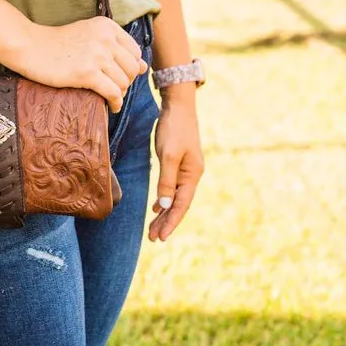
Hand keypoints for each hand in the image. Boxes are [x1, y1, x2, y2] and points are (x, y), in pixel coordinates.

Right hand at [16, 17, 145, 112]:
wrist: (31, 47)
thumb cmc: (57, 43)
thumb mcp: (89, 36)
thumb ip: (115, 47)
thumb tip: (143, 67)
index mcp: (107, 26)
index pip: (134, 52)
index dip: (130, 67)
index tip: (119, 75)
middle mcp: (105, 38)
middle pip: (131, 69)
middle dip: (126, 82)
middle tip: (114, 89)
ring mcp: (97, 55)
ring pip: (124, 82)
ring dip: (120, 94)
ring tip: (110, 97)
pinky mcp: (86, 73)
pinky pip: (112, 92)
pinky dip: (115, 102)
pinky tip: (111, 106)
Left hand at [149, 94, 203, 240]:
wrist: (179, 106)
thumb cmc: (174, 128)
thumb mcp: (168, 155)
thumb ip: (167, 181)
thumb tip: (165, 205)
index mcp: (193, 175)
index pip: (181, 205)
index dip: (171, 222)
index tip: (160, 238)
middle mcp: (192, 175)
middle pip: (178, 205)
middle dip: (166, 222)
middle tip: (153, 238)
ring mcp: (186, 169)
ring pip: (175, 197)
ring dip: (164, 213)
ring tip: (153, 229)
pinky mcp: (179, 163)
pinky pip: (172, 187)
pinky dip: (165, 199)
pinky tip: (158, 207)